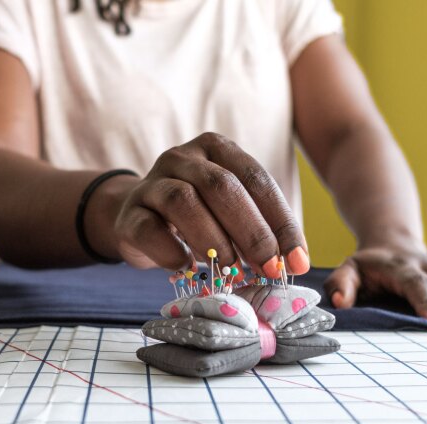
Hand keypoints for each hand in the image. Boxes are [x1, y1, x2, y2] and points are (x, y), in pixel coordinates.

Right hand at [88, 132, 309, 274]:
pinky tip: (186, 267)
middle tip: (269, 268)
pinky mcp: (129, 214)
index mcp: (216, 150)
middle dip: (252, 232)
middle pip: (222, 187)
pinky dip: (170, 251)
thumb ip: (258, 228)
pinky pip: (148, 229)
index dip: (281, 222)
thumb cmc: (196, 217)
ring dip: (213, 240)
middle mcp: (183, 158)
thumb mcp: (229, 213)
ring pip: (183, 201)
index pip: (256, 180)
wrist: (137, 218)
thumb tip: (291, 262)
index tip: (297, 260)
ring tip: (230, 270)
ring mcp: (152, 183)